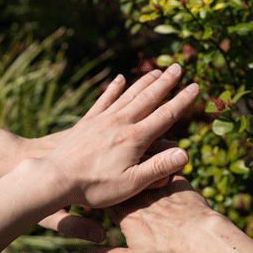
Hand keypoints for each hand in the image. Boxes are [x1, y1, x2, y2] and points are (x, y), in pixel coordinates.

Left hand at [42, 63, 198, 207]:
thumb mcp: (131, 184)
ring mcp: (103, 119)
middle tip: (178, 67)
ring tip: (156, 70)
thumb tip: (185, 153)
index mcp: (135, 138)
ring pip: (129, 95)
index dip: (183, 100)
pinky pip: (103, 100)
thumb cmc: (94, 186)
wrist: (55, 178)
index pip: (166, 115)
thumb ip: (158, 168)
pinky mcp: (87, 122)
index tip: (196, 86)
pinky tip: (119, 79)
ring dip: (144, 81)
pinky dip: (113, 89)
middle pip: (149, 98)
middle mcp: (121, 122)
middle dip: (166, 82)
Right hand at [79, 173, 219, 252]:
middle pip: (121, 181)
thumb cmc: (166, 250)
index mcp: (124, 213)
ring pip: (142, 167)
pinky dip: (162, 160)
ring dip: (137, 164)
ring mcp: (157, 186)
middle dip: (116, 177)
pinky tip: (162, 155)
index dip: (100, 194)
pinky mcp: (177, 181)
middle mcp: (137, 196)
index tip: (96, 191)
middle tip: (112, 172)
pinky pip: (166, 164)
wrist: (199, 237)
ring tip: (133, 160)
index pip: (105, 199)